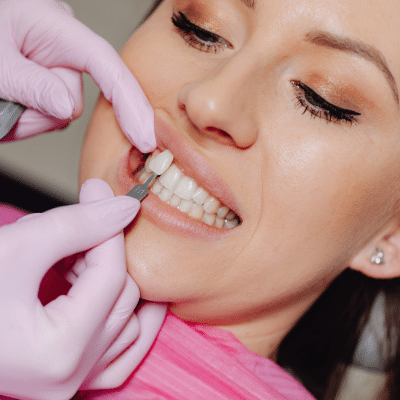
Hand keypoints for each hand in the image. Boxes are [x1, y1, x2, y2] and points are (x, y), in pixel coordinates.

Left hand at [0, 0, 154, 151]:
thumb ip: (30, 84)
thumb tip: (67, 108)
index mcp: (56, 28)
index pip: (106, 67)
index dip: (130, 103)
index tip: (144, 137)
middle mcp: (62, 46)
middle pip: (73, 100)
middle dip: (39, 113)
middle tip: (4, 105)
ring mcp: (53, 64)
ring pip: (57, 112)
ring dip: (26, 119)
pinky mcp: (44, 80)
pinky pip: (45, 112)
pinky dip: (24, 118)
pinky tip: (5, 106)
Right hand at [0, 179, 165, 399]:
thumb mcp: (17, 246)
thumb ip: (78, 225)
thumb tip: (125, 208)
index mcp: (57, 352)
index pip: (112, 276)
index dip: (110, 229)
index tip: (101, 195)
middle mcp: (68, 378)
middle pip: (123, 298)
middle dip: (105, 253)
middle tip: (81, 223)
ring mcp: (67, 384)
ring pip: (125, 322)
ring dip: (108, 280)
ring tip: (74, 254)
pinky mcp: (62, 378)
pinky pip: (119, 352)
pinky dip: (119, 314)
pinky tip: (104, 284)